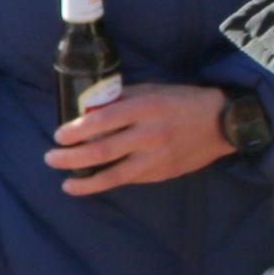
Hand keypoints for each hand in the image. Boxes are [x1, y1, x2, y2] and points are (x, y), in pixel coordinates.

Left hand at [45, 83, 234, 194]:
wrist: (221, 124)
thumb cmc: (182, 102)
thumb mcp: (153, 91)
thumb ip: (123, 99)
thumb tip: (90, 107)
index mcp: (146, 108)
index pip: (103, 120)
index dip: (77, 130)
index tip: (59, 135)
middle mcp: (150, 134)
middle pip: (103, 150)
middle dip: (72, 158)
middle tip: (51, 158)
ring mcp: (156, 158)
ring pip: (114, 175)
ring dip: (86, 181)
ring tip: (66, 184)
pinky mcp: (162, 174)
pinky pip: (129, 179)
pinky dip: (108, 181)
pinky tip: (92, 182)